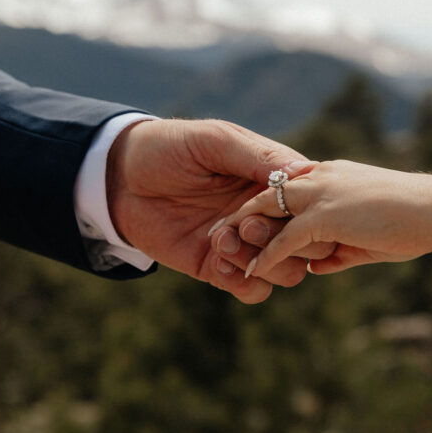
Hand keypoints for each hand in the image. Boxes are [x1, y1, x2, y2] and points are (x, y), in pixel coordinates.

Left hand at [107, 118, 312, 302]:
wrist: (119, 177)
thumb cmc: (170, 147)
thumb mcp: (214, 142)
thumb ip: (258, 157)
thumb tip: (305, 172)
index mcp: (273, 180)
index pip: (313, 202)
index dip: (308, 210)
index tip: (285, 206)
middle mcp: (267, 214)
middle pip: (308, 243)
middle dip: (283, 238)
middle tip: (245, 223)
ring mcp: (245, 243)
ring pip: (287, 271)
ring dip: (262, 260)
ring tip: (222, 240)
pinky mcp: (218, 267)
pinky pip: (252, 290)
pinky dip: (243, 283)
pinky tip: (216, 261)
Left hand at [222, 160, 431, 280]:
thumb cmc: (418, 217)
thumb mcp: (371, 234)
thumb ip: (339, 249)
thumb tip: (314, 267)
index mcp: (330, 174)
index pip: (288, 188)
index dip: (271, 210)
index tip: (252, 230)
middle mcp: (320, 178)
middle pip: (268, 192)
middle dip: (245, 215)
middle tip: (223, 236)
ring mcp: (320, 194)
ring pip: (268, 210)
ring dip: (247, 232)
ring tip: (227, 251)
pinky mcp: (323, 216)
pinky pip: (285, 238)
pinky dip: (267, 255)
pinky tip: (252, 271)